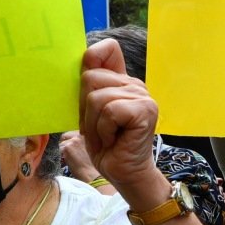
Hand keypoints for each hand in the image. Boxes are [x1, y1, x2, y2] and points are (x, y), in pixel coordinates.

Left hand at [59, 131, 100, 182]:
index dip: (71, 141)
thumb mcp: (91, 149)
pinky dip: (61, 156)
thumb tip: (73, 143)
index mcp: (88, 134)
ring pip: (61, 143)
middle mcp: (81, 134)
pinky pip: (59, 150)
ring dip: (63, 151)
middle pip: (65, 135)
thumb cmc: (94, 166)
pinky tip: (67, 162)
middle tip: (68, 154)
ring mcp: (73, 140)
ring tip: (69, 160)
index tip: (72, 148)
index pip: (73, 133)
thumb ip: (83, 143)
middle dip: (65, 143)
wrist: (93, 175)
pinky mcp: (67, 147)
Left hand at [79, 39, 167, 207]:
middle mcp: (134, 84)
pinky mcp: (144, 110)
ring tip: (106, 137)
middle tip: (98, 129)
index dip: (92, 58)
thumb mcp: (91, 114)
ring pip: (97, 97)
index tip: (86, 88)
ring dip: (94, 125)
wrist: (125, 174)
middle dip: (85, 109)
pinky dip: (104, 131)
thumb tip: (80, 63)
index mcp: (122, 82)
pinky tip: (113, 141)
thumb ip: (89, 88)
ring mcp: (142, 96)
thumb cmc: (107, 146)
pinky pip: (109, 111)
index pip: (107, 49)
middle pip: (90, 77)